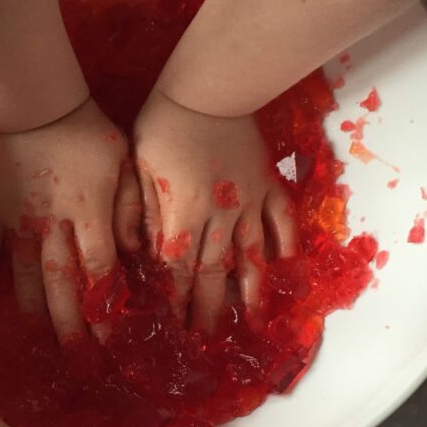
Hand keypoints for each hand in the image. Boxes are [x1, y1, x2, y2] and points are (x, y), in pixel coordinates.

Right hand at [0, 98, 141, 341]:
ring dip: (31, 306)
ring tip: (35, 335)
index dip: (104, 308)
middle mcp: (53, 226)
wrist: (33, 102)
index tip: (110, 338)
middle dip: (69, 323)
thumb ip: (131, 206)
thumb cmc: (86, 129)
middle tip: (76, 357)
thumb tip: (135, 249)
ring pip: (24, 272)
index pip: (98, 272)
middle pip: (61, 283)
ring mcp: (18, 219)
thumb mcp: (123, 161)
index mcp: (88, 215)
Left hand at [134, 89, 296, 333]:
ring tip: (252, 322)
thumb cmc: (163, 125)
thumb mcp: (138, 166)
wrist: (207, 89)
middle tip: (205, 337)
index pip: (179, 265)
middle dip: (207, 307)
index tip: (174, 322)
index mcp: (184, 209)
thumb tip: (143, 254)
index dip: (176, 297)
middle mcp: (221, 213)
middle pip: (213, 270)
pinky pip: (282, 220)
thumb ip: (142, 212)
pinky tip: (288, 268)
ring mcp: (250, 200)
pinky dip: (286, 245)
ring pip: (251, 254)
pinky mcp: (268, 184)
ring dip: (251, 291)